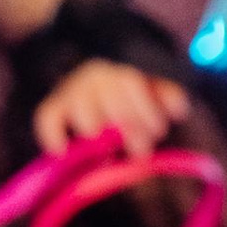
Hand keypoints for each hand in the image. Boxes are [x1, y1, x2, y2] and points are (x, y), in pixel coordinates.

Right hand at [32, 58, 188, 159]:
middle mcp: (95, 77)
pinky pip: (46, 116)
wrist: (98, 98)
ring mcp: (73, 91)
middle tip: (141, 151)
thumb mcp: (154, 99)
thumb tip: (179, 108)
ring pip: (81, 109)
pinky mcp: (53, 107)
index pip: (131, 85)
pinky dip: (52, 134)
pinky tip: (63, 151)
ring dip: (96, 132)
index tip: (157, 132)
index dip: (145, 110)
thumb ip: (168, 99)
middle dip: (128, 127)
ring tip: (108, 152)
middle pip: (109, 99)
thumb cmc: (133, 107)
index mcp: (122, 74)